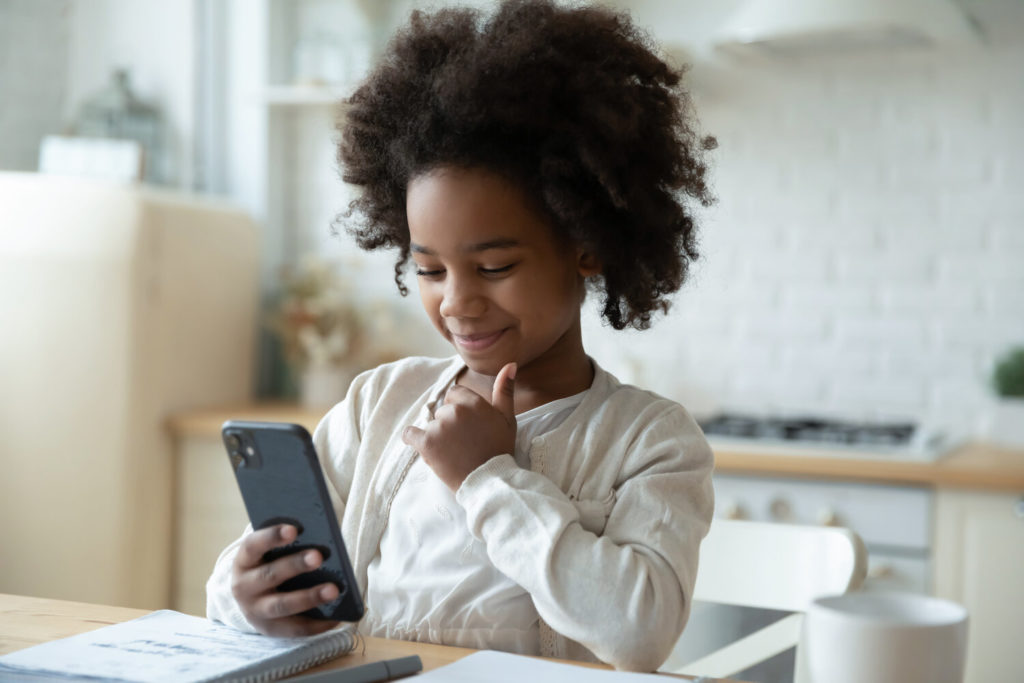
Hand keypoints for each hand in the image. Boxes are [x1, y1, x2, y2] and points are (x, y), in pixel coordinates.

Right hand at [231, 524, 341, 636]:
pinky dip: (316, 623)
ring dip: (309, 597)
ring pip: (282, 605)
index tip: (293, 530)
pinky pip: (295, 628)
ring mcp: (255, 611)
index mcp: (244, 560)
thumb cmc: (269, 564)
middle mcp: (244, 586)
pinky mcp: (269, 629)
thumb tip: (320, 537)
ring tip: (334, 590)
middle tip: (318, 556)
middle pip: (270, 575)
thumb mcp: (268, 553)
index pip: (254, 545)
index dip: (272, 537)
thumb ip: (287, 545)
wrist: (250, 598)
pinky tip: (336, 616)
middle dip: (295, 565)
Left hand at [402, 362, 516, 490]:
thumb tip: (510, 364)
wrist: (489, 480)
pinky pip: (410, 434)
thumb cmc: (499, 450)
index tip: (468, 426)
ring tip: (452, 452)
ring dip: (437, 435)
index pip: (454, 394)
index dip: (460, 409)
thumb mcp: (507, 418)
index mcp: (473, 402)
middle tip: (463, 442)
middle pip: (443, 410)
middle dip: (449, 423)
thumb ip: (504, 390)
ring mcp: (439, 427)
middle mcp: (455, 410)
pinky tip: (423, 446)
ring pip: (431, 424)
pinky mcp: (426, 443)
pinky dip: (413, 439)